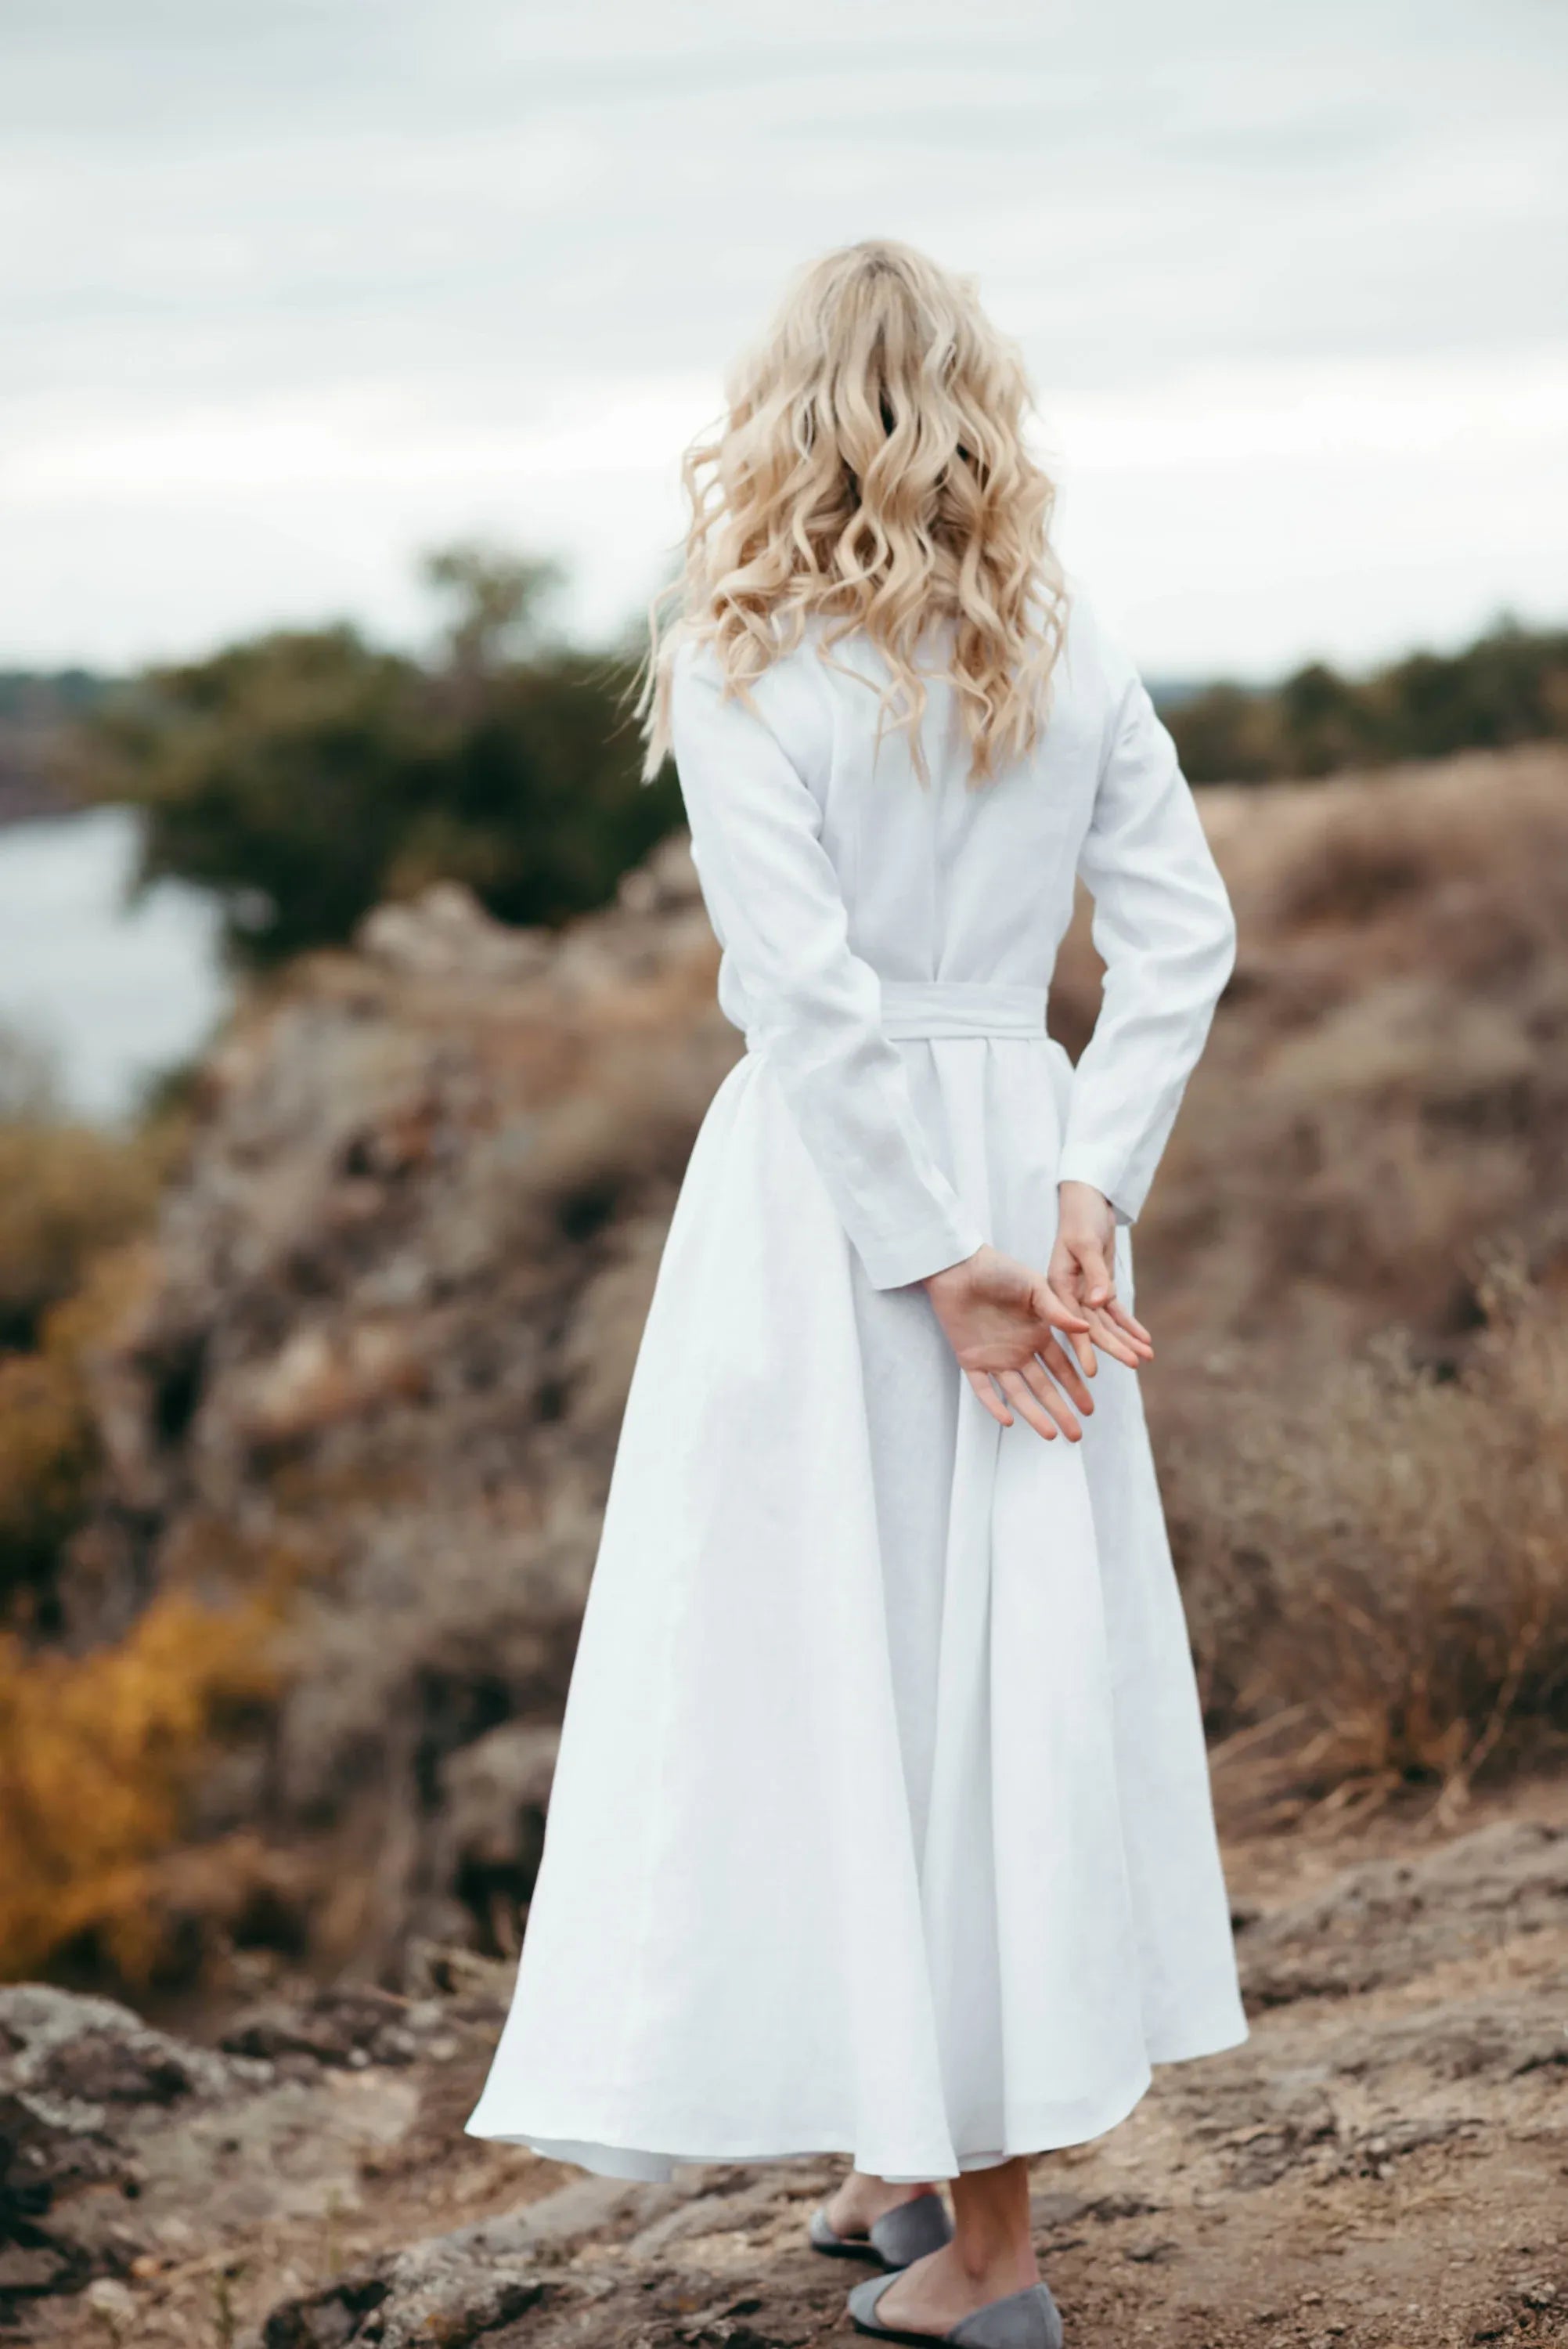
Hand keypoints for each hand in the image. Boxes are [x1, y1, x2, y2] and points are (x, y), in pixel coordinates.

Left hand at [921, 1243, 1096, 1440]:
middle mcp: (1019, 1350)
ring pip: (1018, 1393)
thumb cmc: (998, 1270)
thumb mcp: (1034, 1287)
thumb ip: (1058, 1311)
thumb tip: (1086, 1329)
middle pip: (1043, 1387)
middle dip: (1060, 1410)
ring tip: (1051, 1434)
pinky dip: (995, 1404)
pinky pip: (983, 1388)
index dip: (1076, 1388)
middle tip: (1075, 1434)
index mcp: (1037, 1333)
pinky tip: (1009, 1420)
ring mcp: (994, 1357)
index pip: (1062, 1368)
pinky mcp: (970, 1360)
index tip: (1089, 1408)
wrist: (958, 1266)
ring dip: (1034, 1413)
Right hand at [1047, 1181, 1152, 1369]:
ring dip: (1127, 1339)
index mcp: (1057, 1286)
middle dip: (1114, 1346)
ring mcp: (1085, 1293)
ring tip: (1147, 1356)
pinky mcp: (1101, 1288)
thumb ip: (1094, 1273)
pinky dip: (1130, 1325)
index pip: (1071, 1322)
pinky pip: (1116, 1312)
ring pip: (1107, 1323)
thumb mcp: (1086, 1242)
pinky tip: (1145, 1340)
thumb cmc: (1081, 1218)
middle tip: (1134, 1363)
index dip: (1083, 1347)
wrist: (1087, 1203)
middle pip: (1092, 1327)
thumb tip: (1100, 1303)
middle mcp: (1069, 1295)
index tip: (1091, 1371)